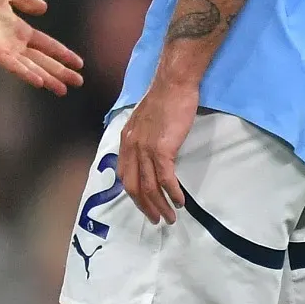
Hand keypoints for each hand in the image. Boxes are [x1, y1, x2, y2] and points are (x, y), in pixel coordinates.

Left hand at [0, 0, 83, 94]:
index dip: (62, 53)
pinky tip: (40, 82)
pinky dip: (27, 73)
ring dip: (48, 78)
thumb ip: (26, 0)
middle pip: (42, 60)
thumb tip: (44, 8)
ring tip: (63, 90)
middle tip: (78, 83)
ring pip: (31, 67)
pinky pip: (13, 66)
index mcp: (17, 28)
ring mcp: (3, 49)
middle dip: (60, 71)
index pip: (45, 44)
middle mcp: (13, 42)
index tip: (78, 63)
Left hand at [119, 82, 197, 223]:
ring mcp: (145, 148)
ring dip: (160, 205)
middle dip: (145, 207)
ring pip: (149, 186)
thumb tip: (148, 153)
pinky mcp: (162, 149)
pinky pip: (165, 178)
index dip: (134, 194)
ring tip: (171, 217)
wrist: (173, 84)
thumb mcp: (143, 119)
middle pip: (133, 186)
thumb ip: (141, 137)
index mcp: (125, 140)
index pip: (124, 175)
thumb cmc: (163, 98)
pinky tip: (180, 201)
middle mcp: (131, 147)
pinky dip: (172, 193)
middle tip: (157, 219)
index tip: (145, 204)